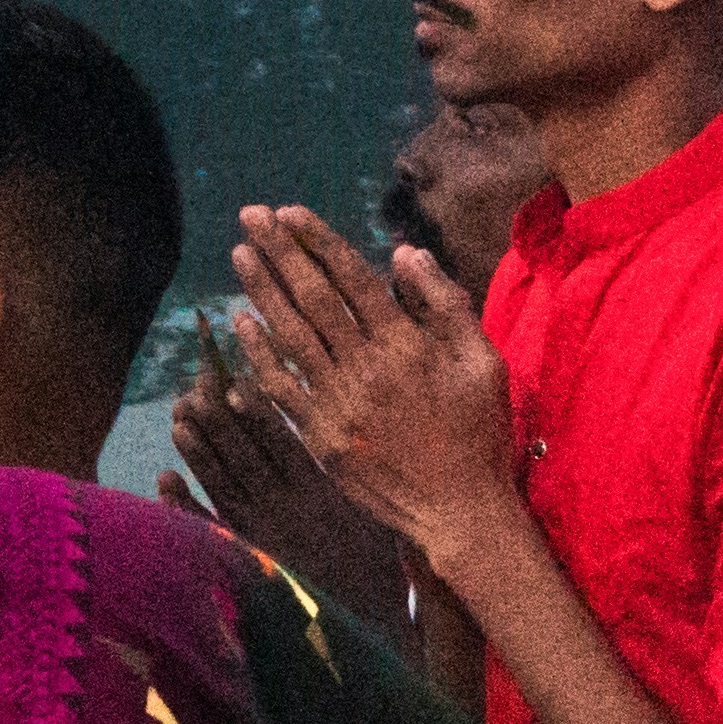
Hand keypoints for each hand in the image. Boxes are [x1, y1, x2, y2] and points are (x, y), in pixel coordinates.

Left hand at [162, 312, 418, 628]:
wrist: (365, 631)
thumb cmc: (379, 572)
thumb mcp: (383, 518)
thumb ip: (362, 480)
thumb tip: (351, 434)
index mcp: (321, 496)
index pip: (283, 444)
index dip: (257, 412)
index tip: (234, 382)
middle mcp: (285, 511)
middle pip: (245, 458)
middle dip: (218, 422)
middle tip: (191, 390)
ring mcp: (260, 537)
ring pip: (223, 486)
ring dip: (199, 453)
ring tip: (178, 421)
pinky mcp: (245, 563)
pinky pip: (209, 531)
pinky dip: (184, 507)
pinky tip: (165, 479)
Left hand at [226, 208, 523, 571]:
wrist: (458, 509)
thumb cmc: (478, 432)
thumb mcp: (482, 361)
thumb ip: (445, 304)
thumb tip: (404, 254)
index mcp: (405, 344)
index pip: (352, 279)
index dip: (318, 242)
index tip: (290, 213)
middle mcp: (364, 367)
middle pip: (312, 298)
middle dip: (279, 253)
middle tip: (250, 217)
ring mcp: (336, 402)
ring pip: (289, 335)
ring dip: (261, 291)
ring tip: (240, 255)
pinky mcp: (319, 434)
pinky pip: (279, 386)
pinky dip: (258, 353)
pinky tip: (242, 323)